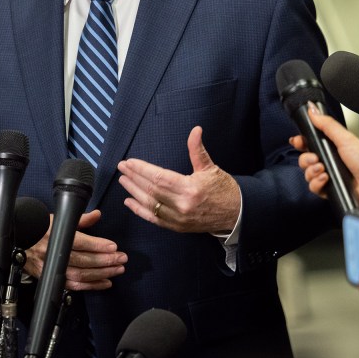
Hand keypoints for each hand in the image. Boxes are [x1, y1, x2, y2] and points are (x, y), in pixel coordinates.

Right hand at [23, 209, 125, 290]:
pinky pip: (74, 286)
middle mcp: (54, 253)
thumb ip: (79, 219)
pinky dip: (91, 286)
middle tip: (122, 259)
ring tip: (118, 270)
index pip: (80, 242)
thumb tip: (97, 214)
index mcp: (55, 235)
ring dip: (102, 274)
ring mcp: (53, 268)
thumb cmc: (37, 228)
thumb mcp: (56, 219)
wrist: (16, 241)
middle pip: (83, 260)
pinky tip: (105, 282)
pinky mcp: (52, 279)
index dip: (98, 245)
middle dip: (105, 261)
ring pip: (80, 275)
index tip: (114, 246)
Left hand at [117, 126, 240, 232]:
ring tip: (123, 180)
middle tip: (122, 168)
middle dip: (134, 178)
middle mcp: (182, 205)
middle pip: (151, 190)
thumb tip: (195, 130)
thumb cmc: (223, 189)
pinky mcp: (177, 227)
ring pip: (150, 205)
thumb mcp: (211, 167)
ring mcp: (179, 218)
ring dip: (134, 192)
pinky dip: (140, 211)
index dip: (142, 170)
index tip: (129, 162)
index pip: (159, 177)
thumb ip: (197, 150)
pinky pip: (154, 219)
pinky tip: (129, 201)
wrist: (236, 214)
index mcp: (190, 188)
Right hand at [292, 105, 358, 211]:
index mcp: (334, 147)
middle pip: (305, 159)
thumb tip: (312, 109)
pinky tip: (326, 179)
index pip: (310, 143)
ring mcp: (329, 176)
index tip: (297, 141)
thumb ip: (326, 124)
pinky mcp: (329, 190)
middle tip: (315, 158)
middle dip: (306, 158)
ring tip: (322, 169)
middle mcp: (330, 161)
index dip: (301, 142)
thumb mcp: (345, 139)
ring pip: (308, 173)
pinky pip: (313, 187)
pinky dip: (316, 183)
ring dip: (311, 171)